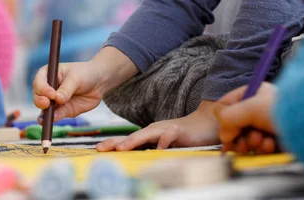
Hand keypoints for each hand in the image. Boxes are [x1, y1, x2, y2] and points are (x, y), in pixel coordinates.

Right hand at [33, 47, 137, 120]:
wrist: (98, 82)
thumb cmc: (85, 74)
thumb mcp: (76, 78)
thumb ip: (66, 89)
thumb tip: (58, 100)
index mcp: (48, 75)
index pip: (39, 82)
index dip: (42, 88)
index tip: (51, 94)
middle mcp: (48, 88)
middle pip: (37, 96)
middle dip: (40, 101)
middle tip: (47, 104)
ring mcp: (54, 101)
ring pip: (44, 109)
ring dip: (44, 113)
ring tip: (46, 117)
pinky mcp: (62, 111)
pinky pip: (54, 116)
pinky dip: (53, 119)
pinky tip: (53, 119)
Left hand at [97, 100, 220, 150]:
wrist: (206, 123)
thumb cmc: (183, 135)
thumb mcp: (163, 143)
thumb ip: (149, 148)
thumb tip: (132, 155)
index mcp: (149, 134)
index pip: (128, 139)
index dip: (112, 143)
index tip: (98, 149)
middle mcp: (154, 130)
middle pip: (132, 136)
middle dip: (115, 142)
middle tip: (100, 148)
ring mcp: (166, 129)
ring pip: (147, 134)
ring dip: (134, 140)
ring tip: (121, 147)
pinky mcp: (180, 130)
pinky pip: (171, 135)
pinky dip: (165, 140)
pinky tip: (160, 147)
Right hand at [215, 83, 276, 154]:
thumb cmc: (283, 111)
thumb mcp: (250, 109)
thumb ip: (228, 118)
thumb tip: (223, 135)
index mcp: (254, 93)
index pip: (227, 105)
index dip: (224, 119)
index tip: (226, 131)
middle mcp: (260, 107)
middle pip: (235, 125)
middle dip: (239, 135)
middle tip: (244, 141)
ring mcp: (268, 124)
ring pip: (247, 137)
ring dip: (251, 143)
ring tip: (262, 141)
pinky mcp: (276, 139)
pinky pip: (261, 146)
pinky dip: (263, 148)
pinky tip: (271, 145)